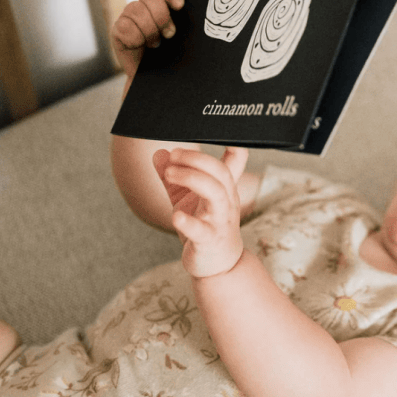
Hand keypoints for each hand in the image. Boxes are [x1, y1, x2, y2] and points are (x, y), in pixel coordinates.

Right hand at [111, 0, 184, 81]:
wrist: (162, 87)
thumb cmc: (180, 63)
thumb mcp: (189, 40)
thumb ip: (191, 22)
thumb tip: (209, 11)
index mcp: (162, 4)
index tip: (179, 6)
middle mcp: (144, 9)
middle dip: (162, 17)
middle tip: (170, 35)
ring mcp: (130, 19)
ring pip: (135, 9)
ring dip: (150, 30)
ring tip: (156, 44)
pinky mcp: (118, 33)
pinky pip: (124, 26)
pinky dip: (135, 38)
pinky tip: (141, 47)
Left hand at [153, 147, 248, 277]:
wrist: (217, 266)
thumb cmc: (204, 227)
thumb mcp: (186, 199)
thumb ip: (174, 177)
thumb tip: (160, 153)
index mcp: (223, 187)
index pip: (235, 160)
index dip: (234, 145)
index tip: (222, 130)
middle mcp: (226, 201)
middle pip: (219, 172)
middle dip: (195, 159)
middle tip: (173, 157)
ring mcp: (219, 221)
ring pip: (214, 193)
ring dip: (191, 179)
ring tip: (169, 174)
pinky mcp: (209, 241)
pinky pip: (202, 230)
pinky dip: (188, 223)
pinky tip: (175, 216)